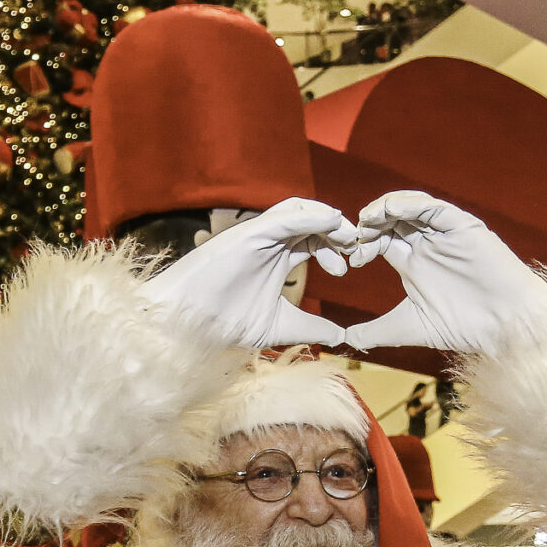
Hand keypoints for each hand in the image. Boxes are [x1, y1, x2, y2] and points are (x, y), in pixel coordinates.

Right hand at [139, 197, 355, 348]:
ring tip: (346, 238)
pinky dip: (310, 215)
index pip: (315, 241)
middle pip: (313, 222)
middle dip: (338, 232)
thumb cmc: (226, 322)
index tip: (350, 267)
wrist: (191, 324)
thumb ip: (310, 326)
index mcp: (278, 257)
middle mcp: (270, 241)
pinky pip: (285, 216)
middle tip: (354, 251)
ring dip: (328, 219)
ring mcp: (259, 235)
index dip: (336, 248)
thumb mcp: (280, 325)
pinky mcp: (249, 232)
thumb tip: (341, 336)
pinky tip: (330, 222)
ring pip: (300, 210)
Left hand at [341, 192, 546, 355]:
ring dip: (384, 210)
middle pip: (390, 222)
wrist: (506, 327)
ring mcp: (444, 233)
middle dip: (367, 227)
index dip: (360, 246)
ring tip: (366, 221)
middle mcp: (426, 244)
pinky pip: (432, 207)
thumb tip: (343, 341)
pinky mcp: (461, 226)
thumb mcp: (409, 328)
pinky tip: (390, 211)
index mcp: (413, 263)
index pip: (379, 242)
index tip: (346, 261)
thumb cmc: (464, 328)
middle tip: (352, 240)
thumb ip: (375, 332)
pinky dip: (409, 204)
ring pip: (409, 208)